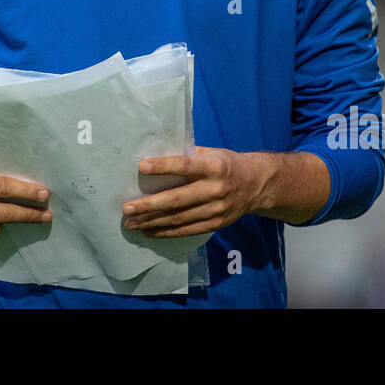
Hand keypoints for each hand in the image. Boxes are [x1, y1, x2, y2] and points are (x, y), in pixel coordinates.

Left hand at [121, 146, 266, 237]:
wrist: (257, 184)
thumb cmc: (227, 164)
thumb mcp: (212, 153)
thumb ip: (188, 155)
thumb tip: (156, 155)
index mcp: (214, 167)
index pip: (184, 165)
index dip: (163, 167)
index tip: (142, 167)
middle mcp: (215, 189)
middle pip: (177, 199)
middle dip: (149, 205)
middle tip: (127, 208)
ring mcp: (216, 209)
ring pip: (179, 219)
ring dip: (152, 222)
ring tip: (131, 223)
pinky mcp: (216, 224)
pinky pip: (187, 230)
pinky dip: (166, 232)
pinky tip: (149, 231)